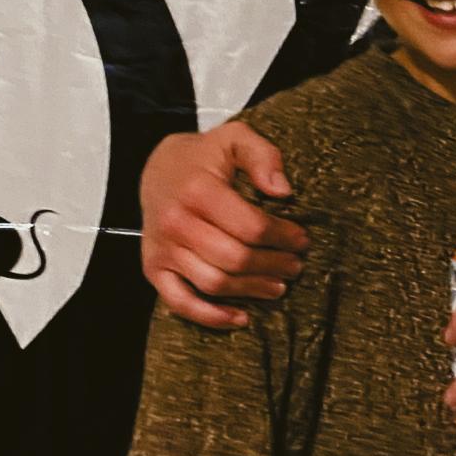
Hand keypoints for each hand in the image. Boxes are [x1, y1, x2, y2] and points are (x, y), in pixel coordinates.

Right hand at [139, 120, 310, 326]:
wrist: (157, 169)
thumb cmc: (202, 158)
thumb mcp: (235, 138)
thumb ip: (262, 155)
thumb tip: (283, 190)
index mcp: (197, 190)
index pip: (250, 226)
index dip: (282, 237)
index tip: (301, 239)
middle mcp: (175, 222)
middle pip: (235, 258)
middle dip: (273, 265)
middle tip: (295, 265)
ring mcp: (162, 249)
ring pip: (215, 283)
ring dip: (252, 290)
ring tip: (279, 285)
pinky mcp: (153, 268)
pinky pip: (180, 303)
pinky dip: (211, 316)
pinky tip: (240, 317)